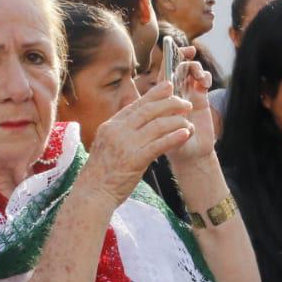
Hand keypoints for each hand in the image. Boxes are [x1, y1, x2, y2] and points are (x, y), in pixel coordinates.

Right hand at [77, 83, 194, 204]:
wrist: (92, 194)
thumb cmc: (100, 173)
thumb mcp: (106, 145)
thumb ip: (120, 132)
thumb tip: (136, 121)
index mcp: (110, 126)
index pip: (136, 105)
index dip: (154, 94)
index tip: (169, 87)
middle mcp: (117, 131)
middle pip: (149, 110)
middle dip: (170, 104)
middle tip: (186, 104)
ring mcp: (126, 145)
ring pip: (157, 125)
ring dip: (176, 122)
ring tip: (189, 122)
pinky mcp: (135, 160)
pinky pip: (159, 145)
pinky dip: (174, 138)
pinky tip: (185, 134)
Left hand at [168, 47, 217, 165]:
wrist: (192, 155)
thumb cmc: (173, 145)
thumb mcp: (164, 130)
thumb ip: (165, 116)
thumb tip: (166, 101)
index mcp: (162, 96)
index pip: (164, 72)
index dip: (169, 58)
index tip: (174, 45)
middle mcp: (175, 93)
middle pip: (179, 67)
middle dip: (184, 56)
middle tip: (190, 52)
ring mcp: (188, 94)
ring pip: (191, 72)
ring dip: (196, 67)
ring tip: (199, 75)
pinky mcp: (202, 98)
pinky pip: (203, 81)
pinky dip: (205, 77)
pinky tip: (205, 82)